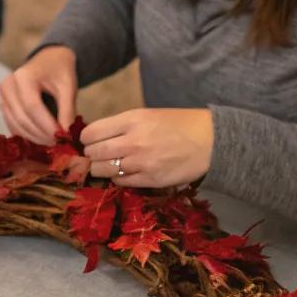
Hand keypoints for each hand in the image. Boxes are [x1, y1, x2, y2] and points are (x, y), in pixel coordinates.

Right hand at [0, 45, 77, 143]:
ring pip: (15, 125)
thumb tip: (66, 136)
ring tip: (52, 143)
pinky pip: (13, 125)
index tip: (61, 138)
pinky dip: (27, 135)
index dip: (46, 126)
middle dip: (41, 135)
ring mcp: (3, 96)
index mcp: (23, 76)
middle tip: (58, 144)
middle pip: (22, 118)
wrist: (49, 59)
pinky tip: (42, 138)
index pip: (32, 107)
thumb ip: (67, 111)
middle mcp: (8, 86)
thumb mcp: (68, 87)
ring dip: (34, 138)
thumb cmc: (60, 70)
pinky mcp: (4, 105)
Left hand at [81, 109, 212, 187]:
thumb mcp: (148, 115)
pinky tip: (125, 172)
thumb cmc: (180, 124)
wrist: (210, 142)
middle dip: (91, 155)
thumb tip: (98, 136)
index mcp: (131, 120)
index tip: (90, 141)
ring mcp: (140, 163)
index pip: (91, 133)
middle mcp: (132, 141)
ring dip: (101, 168)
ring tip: (109, 165)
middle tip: (97, 155)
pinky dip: (118, 178)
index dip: (86, 139)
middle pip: (93, 154)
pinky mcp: (149, 180)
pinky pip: (120, 182)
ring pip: (103, 170)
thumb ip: (123, 125)